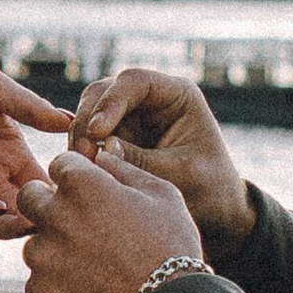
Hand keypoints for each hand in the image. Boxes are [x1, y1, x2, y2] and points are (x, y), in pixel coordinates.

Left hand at [0, 70, 70, 235]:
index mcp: (14, 157)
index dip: (60, 197)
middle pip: (21, 212)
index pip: (42, 187)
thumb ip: (34, 110)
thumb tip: (70, 121)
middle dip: (38, 222)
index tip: (81, 201)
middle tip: (58, 223)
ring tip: (29, 224)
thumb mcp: (2, 93)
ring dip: (11, 227)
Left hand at [15, 142, 205, 292]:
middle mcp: (53, 215)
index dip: (77, 178)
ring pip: (34, 244)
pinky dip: (58, 288)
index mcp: (82, 184)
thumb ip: (125, 169)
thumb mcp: (162, 195)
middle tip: (79, 227)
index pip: (60, 164)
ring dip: (54, 251)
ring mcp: (42, 257)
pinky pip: (38, 283)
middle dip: (48, 205)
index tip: (92, 196)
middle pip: (30, 197)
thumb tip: (102, 155)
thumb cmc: (171, 247)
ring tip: (93, 269)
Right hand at [68, 68, 255, 258]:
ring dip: (80, 137)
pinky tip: (79, 172)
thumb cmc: (208, 187)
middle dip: (87, 120)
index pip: (135, 82)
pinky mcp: (115, 138)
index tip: (97, 133)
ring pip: (89, 112)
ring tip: (79, 166)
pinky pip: (88, 137)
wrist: (214, 210)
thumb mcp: (181, 174)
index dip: (110, 102)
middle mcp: (149, 99)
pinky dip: (81, 152)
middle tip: (82, 154)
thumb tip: (103, 150)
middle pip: (104, 91)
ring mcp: (130, 117)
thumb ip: (143, 160)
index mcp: (176, 94)